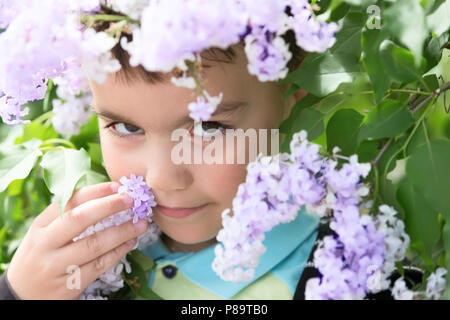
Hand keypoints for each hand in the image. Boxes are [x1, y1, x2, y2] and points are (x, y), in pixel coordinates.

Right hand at [6, 181, 147, 299]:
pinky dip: (118, 252)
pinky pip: (98, 266)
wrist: (22, 296)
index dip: (96, 191)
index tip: (117, 186)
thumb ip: (67, 215)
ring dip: (122, 232)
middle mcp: (45, 244)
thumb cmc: (41, 256)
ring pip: (93, 245)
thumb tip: (106, 195)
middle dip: (109, 206)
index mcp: (40, 226)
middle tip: (131, 199)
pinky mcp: (68, 286)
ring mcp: (55, 266)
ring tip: (141, 223)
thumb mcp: (44, 233)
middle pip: (80, 219)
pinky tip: (131, 243)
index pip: (69, 201)